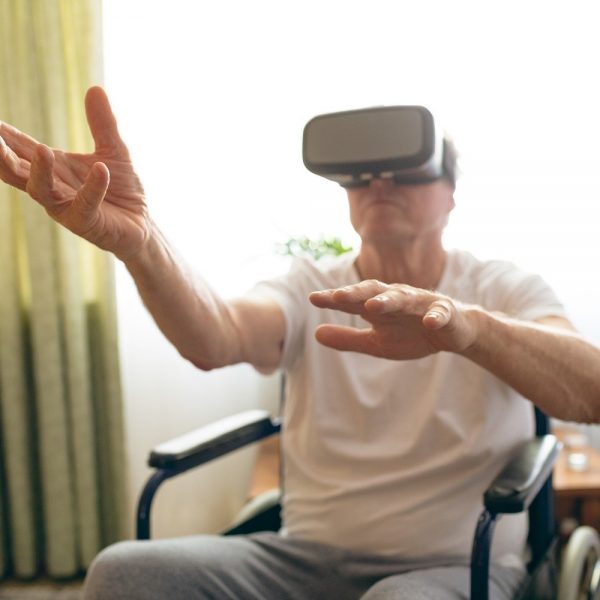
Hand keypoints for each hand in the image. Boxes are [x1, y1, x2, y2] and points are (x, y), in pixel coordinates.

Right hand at [0, 86, 147, 260]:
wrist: (142, 225)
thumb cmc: (122, 191)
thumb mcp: (114, 151)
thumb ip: (103, 123)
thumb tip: (95, 88)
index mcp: (52, 168)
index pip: (18, 147)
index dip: (1, 134)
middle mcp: (52, 187)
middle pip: (15, 170)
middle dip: (0, 153)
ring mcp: (66, 208)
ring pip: (40, 190)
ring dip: (39, 171)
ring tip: (41, 149)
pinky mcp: (87, 223)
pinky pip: (85, 205)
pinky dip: (93, 187)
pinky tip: (101, 169)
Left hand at [309, 279, 478, 359]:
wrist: (453, 332)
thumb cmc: (411, 334)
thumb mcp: (376, 342)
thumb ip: (348, 339)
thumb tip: (315, 334)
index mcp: (378, 305)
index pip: (353, 300)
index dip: (334, 299)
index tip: (313, 298)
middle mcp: (397, 299)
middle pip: (374, 293)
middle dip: (356, 293)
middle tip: (338, 296)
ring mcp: (421, 304)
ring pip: (404, 299)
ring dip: (389, 301)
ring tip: (373, 305)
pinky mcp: (445, 313)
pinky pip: (439, 314)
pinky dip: (434, 317)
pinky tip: (429, 322)